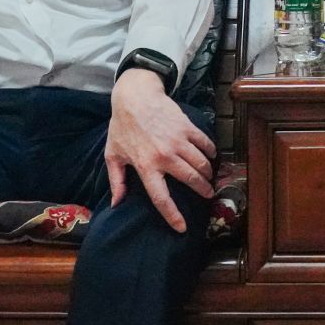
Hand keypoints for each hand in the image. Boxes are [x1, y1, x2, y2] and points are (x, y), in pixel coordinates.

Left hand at [106, 67, 217, 231]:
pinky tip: (211, 155)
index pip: (161, 198)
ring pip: (201, 163)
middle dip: (203, 190)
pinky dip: (211, 151)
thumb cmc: (122, 127)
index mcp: (146, 166)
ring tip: (210, 177)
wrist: (135, 96)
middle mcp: (164, 156)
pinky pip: (205, 143)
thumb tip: (115, 204)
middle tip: (208, 194)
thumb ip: (116, 181)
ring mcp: (177, 141)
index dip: (173, 215)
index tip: (182, 227)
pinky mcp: (187, 127)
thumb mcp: (113, 155)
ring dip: (208, 172)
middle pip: (190, 180)